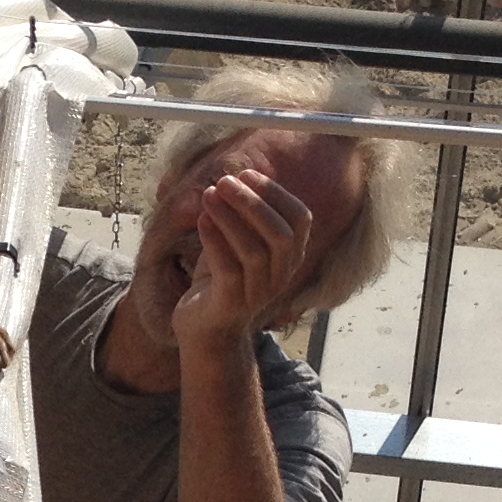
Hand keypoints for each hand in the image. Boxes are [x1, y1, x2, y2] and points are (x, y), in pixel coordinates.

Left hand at [169, 168, 315, 352]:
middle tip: (224, 182)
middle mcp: (281, 275)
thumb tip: (238, 174)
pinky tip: (201, 220)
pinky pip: (228, 270)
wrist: (203, 326)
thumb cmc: (220, 277)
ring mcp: (258, 293)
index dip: (276, 193)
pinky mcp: (231, 305)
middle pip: (280, 235)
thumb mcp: (236, 240)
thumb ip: (242, 214)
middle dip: (252, 203)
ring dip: (229, 218)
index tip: (246, 174)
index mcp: (290, 256)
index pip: (300, 219)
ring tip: (209, 196)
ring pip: (254, 252)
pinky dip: (214, 241)